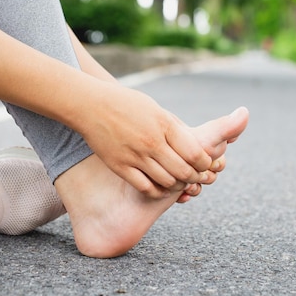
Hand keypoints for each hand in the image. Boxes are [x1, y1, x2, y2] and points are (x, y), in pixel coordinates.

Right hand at [80, 83, 212, 198]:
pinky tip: (161, 188)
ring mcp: (135, 156)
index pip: (195, 153)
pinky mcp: (120, 167)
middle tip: (196, 177)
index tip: (204, 164)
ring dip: (177, 185)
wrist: (91, 106)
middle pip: (184, 171)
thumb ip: (174, 128)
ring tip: (179, 181)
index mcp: (164, 125)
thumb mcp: (156, 109)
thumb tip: (194, 144)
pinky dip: (158, 191)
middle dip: (195, 177)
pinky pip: (145, 187)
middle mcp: (152, 142)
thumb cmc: (126, 104)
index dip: (204, 163)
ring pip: (167, 182)